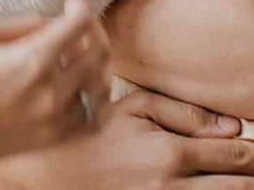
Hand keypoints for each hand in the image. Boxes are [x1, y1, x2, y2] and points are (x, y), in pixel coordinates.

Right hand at [0, 0, 111, 180]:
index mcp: (32, 60)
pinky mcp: (54, 140)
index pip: (80, 24)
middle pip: (100, 52)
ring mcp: (57, 120)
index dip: (80, 6)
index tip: (69, 3)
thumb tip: (50, 24)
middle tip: (77, 24)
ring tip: (80, 53)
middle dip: (93, 30)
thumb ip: (22, 24)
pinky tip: (85, 86)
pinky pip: (95, 119)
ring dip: (98, 63)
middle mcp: (52, 92)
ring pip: (103, 85)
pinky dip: (98, 98)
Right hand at [0, 90, 251, 189]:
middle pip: (243, 187)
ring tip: (240, 177)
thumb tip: (232, 127)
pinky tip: (212, 188)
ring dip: (238, 188)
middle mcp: (176, 187)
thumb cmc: (93, 132)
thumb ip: (182, 111)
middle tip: (253, 164)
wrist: (54, 171)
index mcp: (172, 152)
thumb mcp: (132, 107)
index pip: (239, 156)